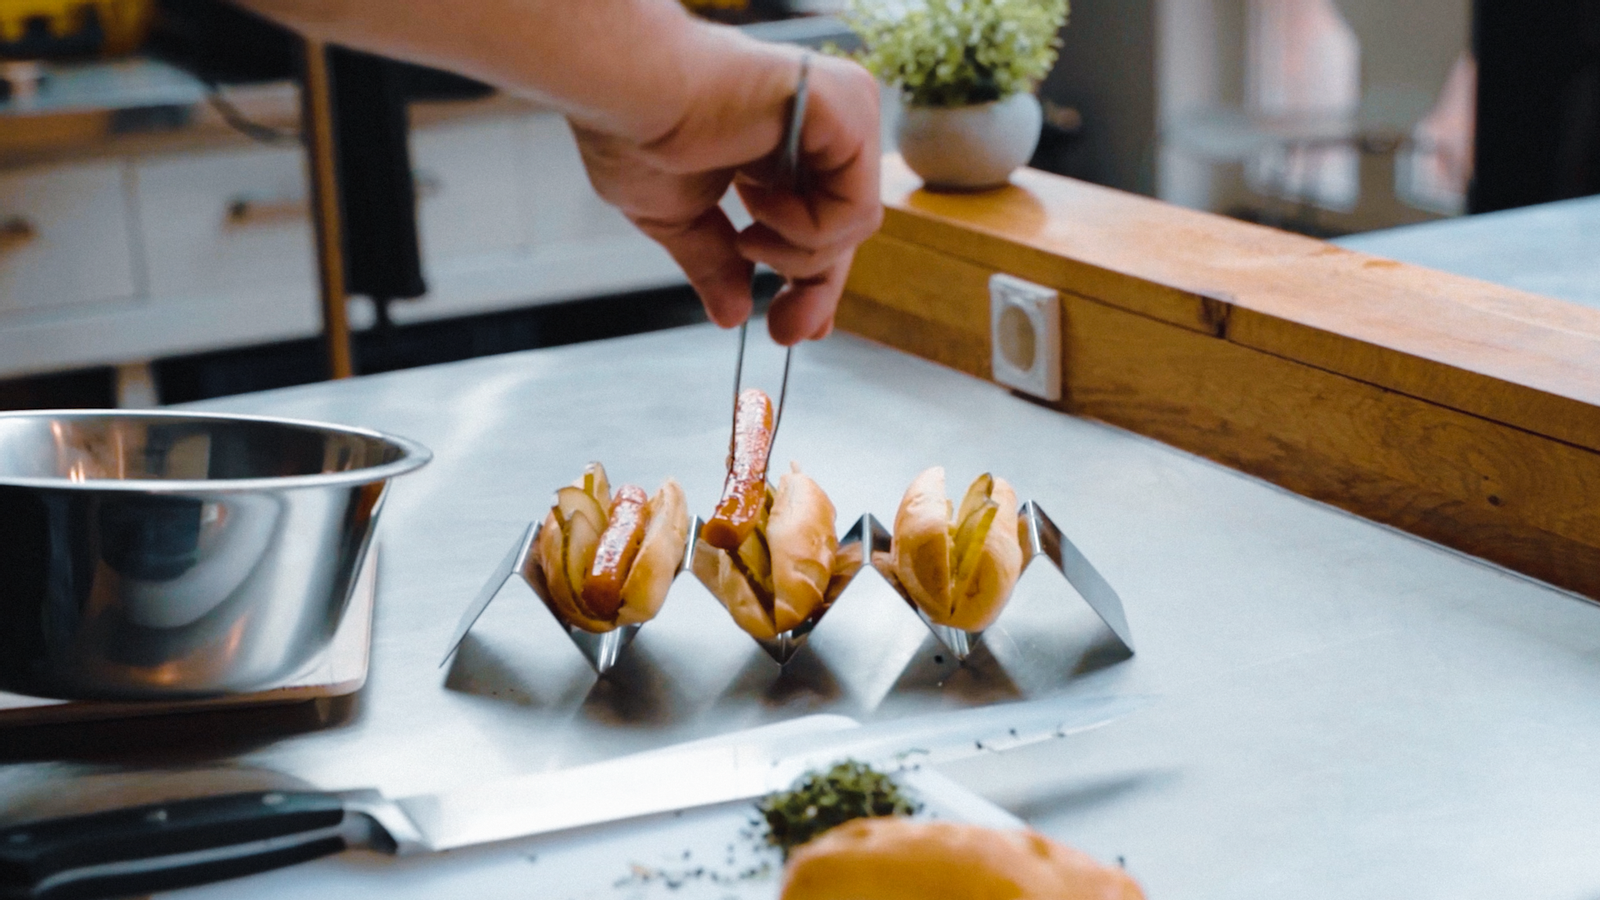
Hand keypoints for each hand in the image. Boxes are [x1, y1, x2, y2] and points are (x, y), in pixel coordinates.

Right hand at [572, 35, 881, 344]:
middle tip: (786, 332)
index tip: (791, 328)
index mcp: (775, 144)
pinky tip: (757, 201)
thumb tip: (732, 314)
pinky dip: (807, 227)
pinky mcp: (847, 108)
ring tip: (745, 235)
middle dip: (815, 289)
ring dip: (796, 253)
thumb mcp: (677, 219)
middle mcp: (815, 124)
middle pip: (843, 229)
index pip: (816, 223)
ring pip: (856, 225)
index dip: (810, 279)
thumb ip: (713, 261)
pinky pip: (857, 207)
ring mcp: (838, 111)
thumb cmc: (633, 131)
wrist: (626, 92)